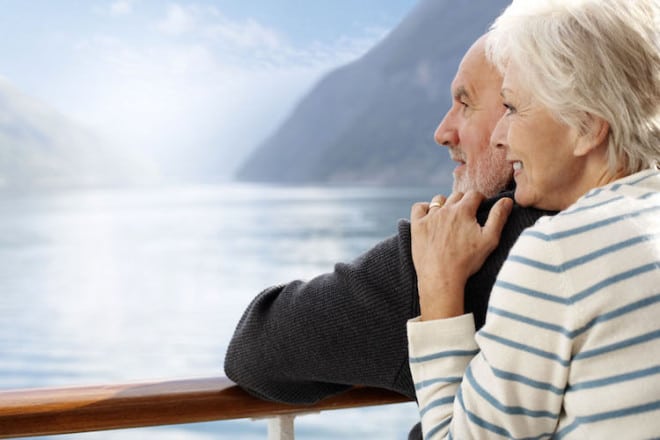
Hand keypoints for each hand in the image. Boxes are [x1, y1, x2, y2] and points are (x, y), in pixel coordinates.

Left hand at [410, 191, 512, 320]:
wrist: (441, 277)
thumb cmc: (467, 261)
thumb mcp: (489, 240)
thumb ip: (498, 217)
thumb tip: (507, 200)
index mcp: (463, 210)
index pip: (474, 194)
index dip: (480, 200)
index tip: (481, 207)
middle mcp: (445, 209)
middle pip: (457, 196)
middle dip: (464, 202)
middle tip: (467, 215)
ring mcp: (429, 217)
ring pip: (438, 200)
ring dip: (446, 204)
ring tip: (450, 217)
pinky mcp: (417, 226)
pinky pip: (418, 208)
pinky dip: (424, 208)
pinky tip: (430, 217)